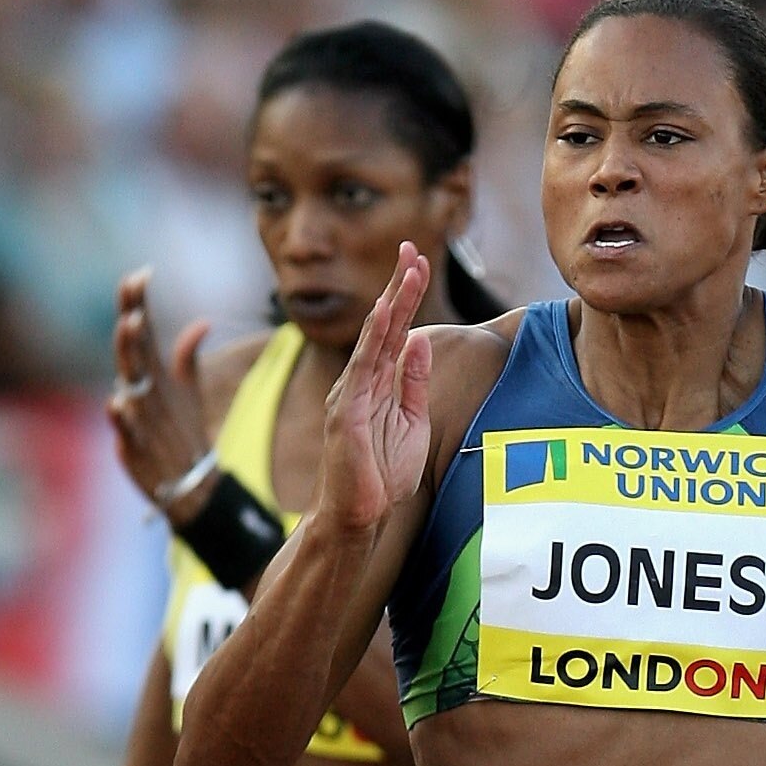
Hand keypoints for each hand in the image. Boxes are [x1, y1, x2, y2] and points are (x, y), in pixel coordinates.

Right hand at [107, 269, 211, 515]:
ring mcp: (134, 413)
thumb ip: (187, 356)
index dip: (137, 302)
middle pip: (130, 350)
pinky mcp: (133, 443)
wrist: (185, 477)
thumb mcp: (188, 390)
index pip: (141, 330)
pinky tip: (117, 403)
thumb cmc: (180, 428)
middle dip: (130, 326)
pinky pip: (124, 428)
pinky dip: (120, 416)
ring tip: (131, 327)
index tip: (141, 274)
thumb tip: (203, 322)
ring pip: (126, 382)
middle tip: (134, 301)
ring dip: (127, 354)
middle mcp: (138, 388)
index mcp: (151, 371)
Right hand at [311, 242, 433, 533]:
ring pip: (374, 339)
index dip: (407, 296)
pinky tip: (387, 316)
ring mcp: (350, 395)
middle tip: (412, 249)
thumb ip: (414, 382)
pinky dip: (376, 342)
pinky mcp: (346, 414)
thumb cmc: (381, 475)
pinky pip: (362, 370)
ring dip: (392, 303)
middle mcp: (360, 381)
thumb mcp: (411, 422)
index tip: (419, 264)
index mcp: (377, 383)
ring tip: (408, 271)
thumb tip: (420, 339)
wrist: (357, 515)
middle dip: (398, 286)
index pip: (394, 331)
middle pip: (383, 325)